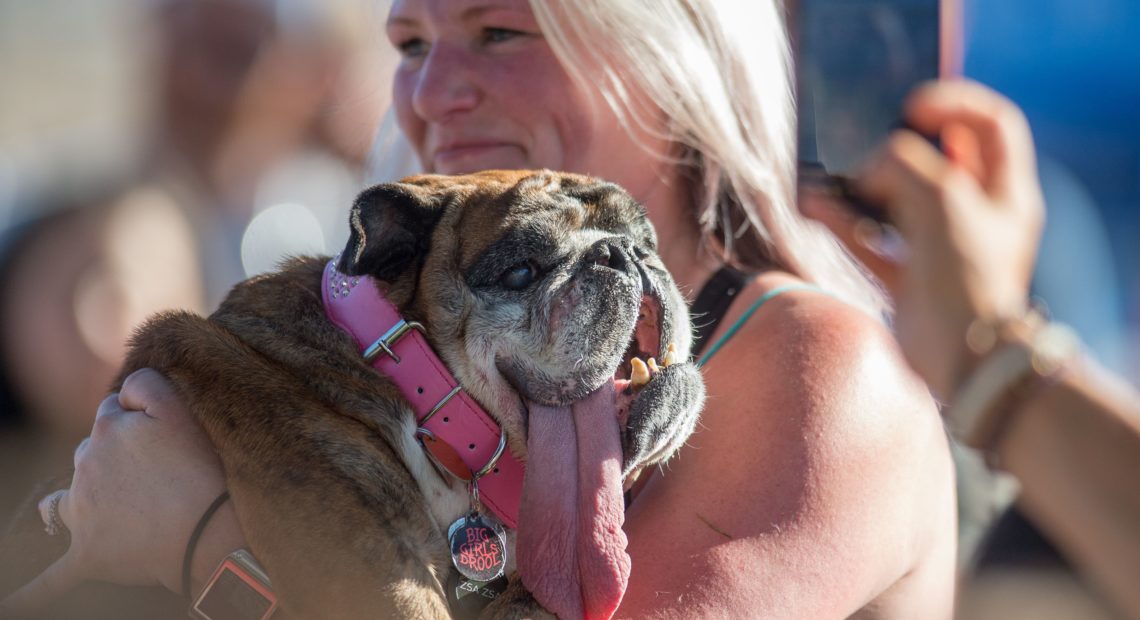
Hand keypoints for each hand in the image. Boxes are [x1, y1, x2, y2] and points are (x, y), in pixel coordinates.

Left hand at [1, 369, 245, 614]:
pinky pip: (49, 580)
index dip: (139, 420)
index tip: (165, 437)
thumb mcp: (181, 409)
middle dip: (115, 457)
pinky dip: (28, 596)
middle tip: (157, 473)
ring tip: (126, 509)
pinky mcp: (86, 553)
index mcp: (108, 428)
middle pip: (91, 451)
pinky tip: (12, 605)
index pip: (112, 410)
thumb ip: (146, 384)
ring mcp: (81, 511)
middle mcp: (85, 464)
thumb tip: (122, 392)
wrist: (210, 533)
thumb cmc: (202, 470)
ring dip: (89, 498)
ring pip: (71, 497)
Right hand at [802, 79, 1044, 398]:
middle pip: (939, 160)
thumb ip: (903, 163)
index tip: (911, 107)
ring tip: (830, 171)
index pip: (989, 124)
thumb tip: (869, 168)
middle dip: (899, 145)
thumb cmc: (967, 275)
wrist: (962, 358)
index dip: (952, 103)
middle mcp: (977, 216)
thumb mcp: (941, 195)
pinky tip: (814, 205)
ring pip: (898, 201)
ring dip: (861, 184)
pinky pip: (870, 240)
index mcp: (1004, 191)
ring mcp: (942, 249)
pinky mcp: (910, 280)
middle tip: (869, 141)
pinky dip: (843, 222)